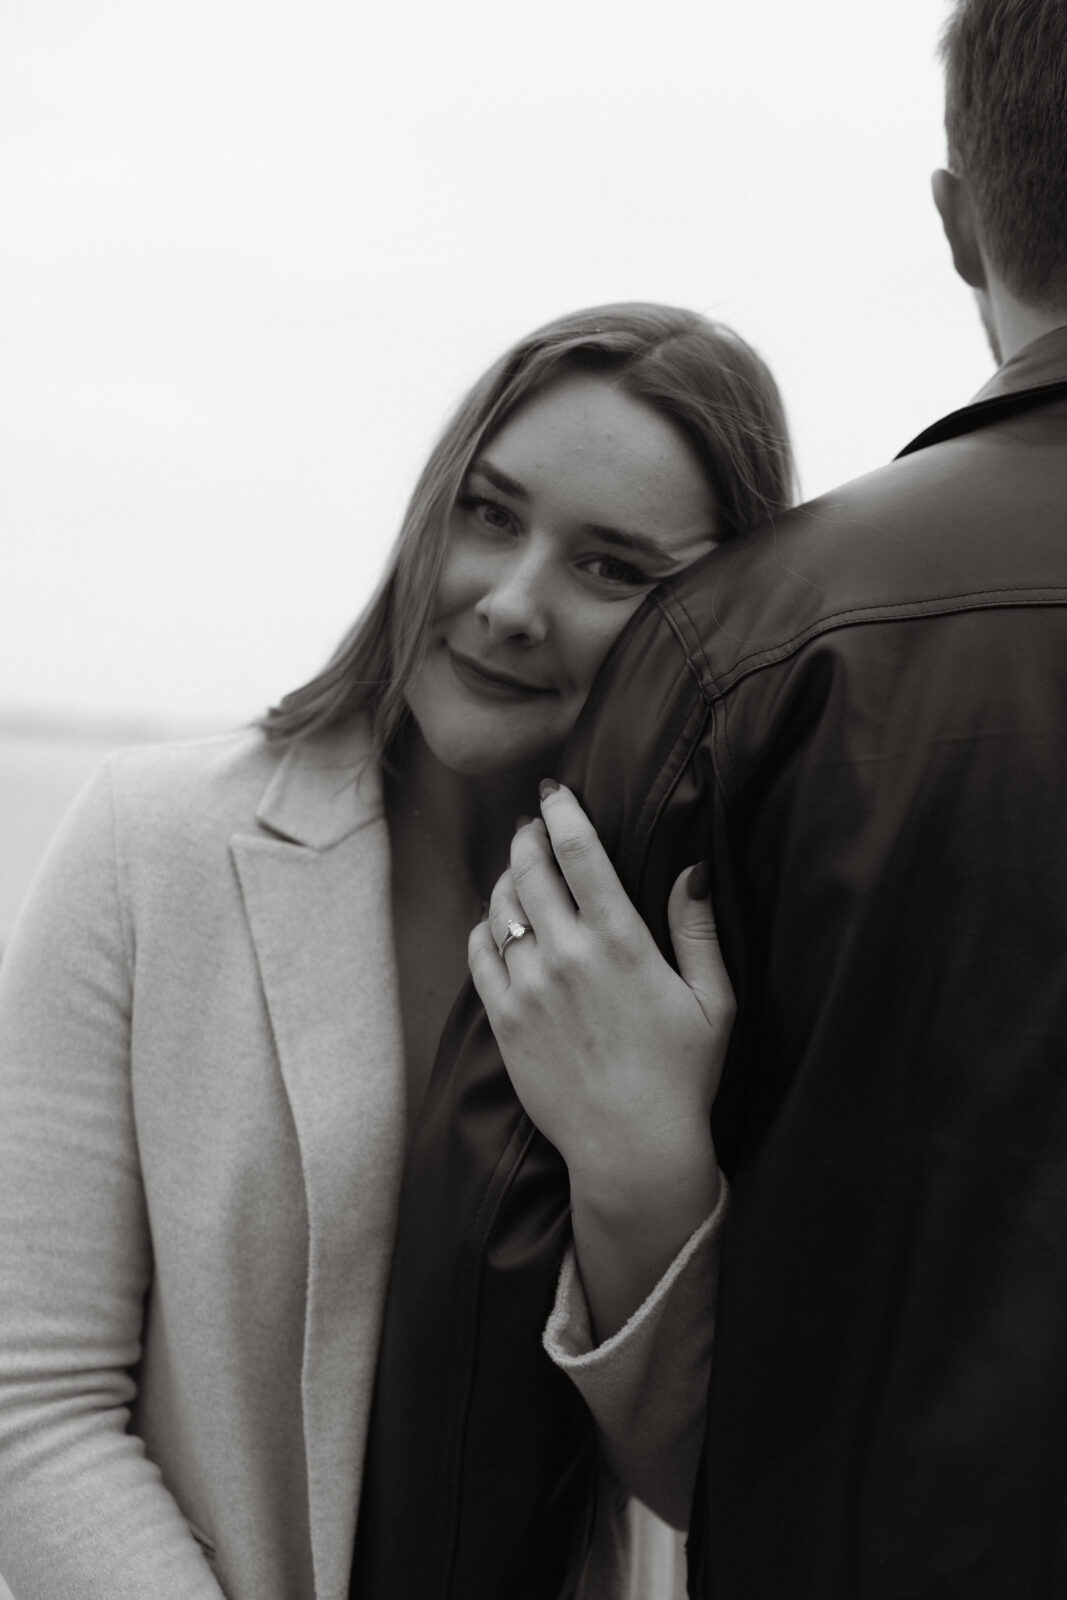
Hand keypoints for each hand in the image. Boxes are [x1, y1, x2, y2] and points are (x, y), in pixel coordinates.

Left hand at [468, 781, 734, 1208]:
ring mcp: (528, 987)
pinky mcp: (503, 1019)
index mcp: (622, 942)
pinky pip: (479, 953)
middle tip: (532, 826)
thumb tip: (693, 869)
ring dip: (507, 878)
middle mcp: (568, 955)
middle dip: (528, 836)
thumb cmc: (682, 1075)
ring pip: (500, 906)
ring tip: (520, 872)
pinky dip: (485, 928)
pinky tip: (500, 925)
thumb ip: (698, 930)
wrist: (632, 1148)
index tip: (554, 791)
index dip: (561, 811)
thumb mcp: (713, 1001)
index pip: (579, 852)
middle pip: (529, 868)